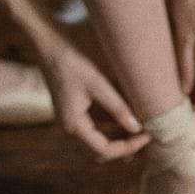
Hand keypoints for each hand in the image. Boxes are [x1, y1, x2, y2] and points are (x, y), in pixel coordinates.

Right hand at [31, 33, 151, 163]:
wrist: (48, 44)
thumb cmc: (71, 61)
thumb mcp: (98, 83)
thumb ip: (117, 107)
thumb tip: (136, 128)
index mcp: (74, 124)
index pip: (105, 149)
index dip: (128, 146)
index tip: (146, 136)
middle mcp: (69, 127)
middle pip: (99, 150)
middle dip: (123, 146)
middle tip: (144, 135)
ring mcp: (69, 119)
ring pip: (96, 140)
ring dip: (116, 137)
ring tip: (138, 129)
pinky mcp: (71, 109)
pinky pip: (92, 127)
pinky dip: (108, 127)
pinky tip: (123, 117)